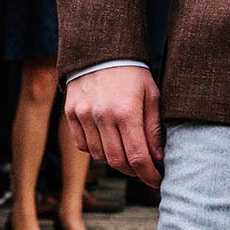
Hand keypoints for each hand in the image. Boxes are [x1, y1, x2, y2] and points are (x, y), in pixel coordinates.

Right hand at [66, 65, 163, 187]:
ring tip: (127, 154)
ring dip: (115, 161)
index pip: (138, 157)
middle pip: (118, 162)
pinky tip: (107, 142)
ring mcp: (84, 115)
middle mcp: (102, 116)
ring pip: (99, 156)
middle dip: (134, 171)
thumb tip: (158, 158)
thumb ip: (154, 128)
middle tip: (143, 169)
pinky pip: (83, 145)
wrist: (100, 49)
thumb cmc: (131, 73)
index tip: (156, 180)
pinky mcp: (71, 113)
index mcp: (126, 111)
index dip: (149, 174)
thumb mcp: (151, 95)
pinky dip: (96, 150)